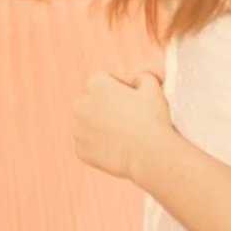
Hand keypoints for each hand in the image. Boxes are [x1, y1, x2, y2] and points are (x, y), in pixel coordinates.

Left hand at [73, 68, 172, 182]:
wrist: (149, 154)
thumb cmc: (151, 118)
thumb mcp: (152, 87)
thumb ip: (142, 76)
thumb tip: (136, 78)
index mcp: (96, 84)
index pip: (104, 81)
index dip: (119, 89)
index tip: (131, 101)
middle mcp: (81, 104)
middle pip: (92, 102)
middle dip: (105, 107)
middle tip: (126, 119)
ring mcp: (78, 129)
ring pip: (88, 124)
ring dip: (99, 127)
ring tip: (122, 136)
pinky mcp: (80, 150)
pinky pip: (88, 145)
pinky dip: (98, 147)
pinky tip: (116, 150)